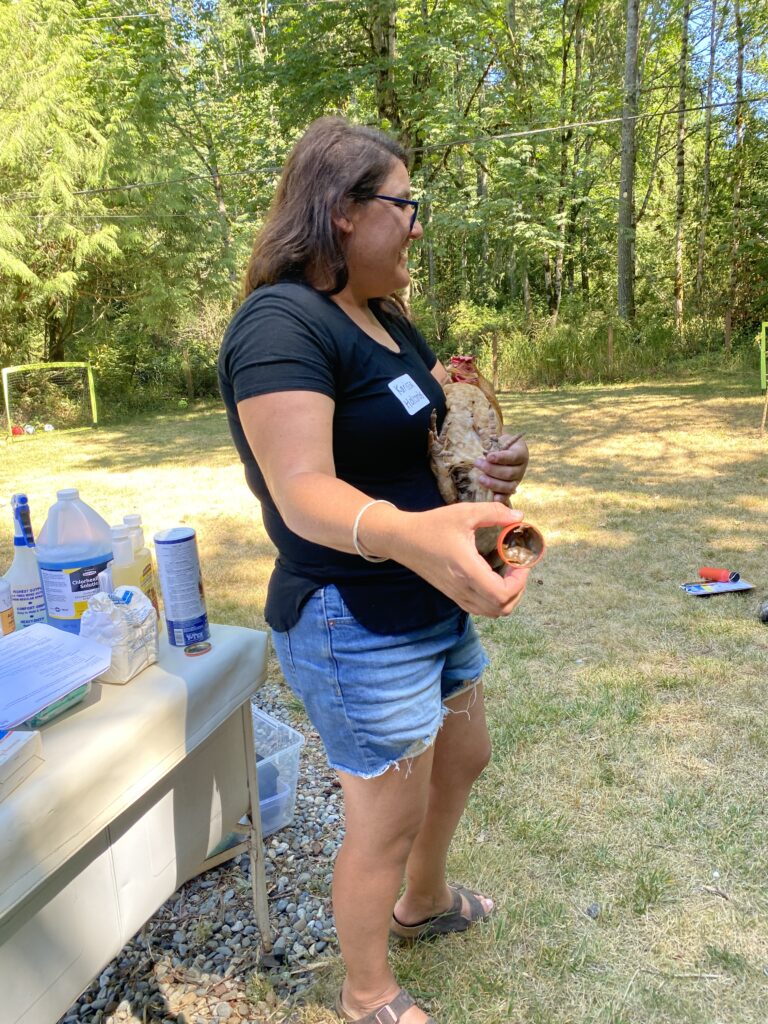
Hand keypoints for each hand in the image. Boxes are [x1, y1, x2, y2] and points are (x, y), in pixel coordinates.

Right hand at [389, 502, 530, 617]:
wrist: (401, 540)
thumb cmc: (431, 525)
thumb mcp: (464, 513)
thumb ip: (494, 513)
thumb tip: (519, 516)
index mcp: (466, 570)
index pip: (501, 594)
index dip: (519, 581)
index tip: (521, 561)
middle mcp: (462, 588)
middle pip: (501, 608)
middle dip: (518, 589)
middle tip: (518, 566)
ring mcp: (457, 594)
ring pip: (492, 612)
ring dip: (507, 597)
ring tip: (509, 574)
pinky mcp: (453, 595)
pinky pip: (480, 608)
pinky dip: (494, 600)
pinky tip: (494, 578)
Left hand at [474, 433, 528, 500]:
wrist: (508, 452)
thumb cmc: (502, 445)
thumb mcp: (500, 441)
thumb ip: (494, 444)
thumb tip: (481, 445)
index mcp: (520, 454)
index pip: (512, 457)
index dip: (500, 458)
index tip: (488, 456)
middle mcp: (521, 468)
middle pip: (508, 473)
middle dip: (491, 470)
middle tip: (477, 464)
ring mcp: (517, 480)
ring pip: (508, 486)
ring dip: (493, 483)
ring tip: (480, 478)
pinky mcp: (511, 489)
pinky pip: (508, 496)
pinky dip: (501, 498)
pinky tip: (493, 498)